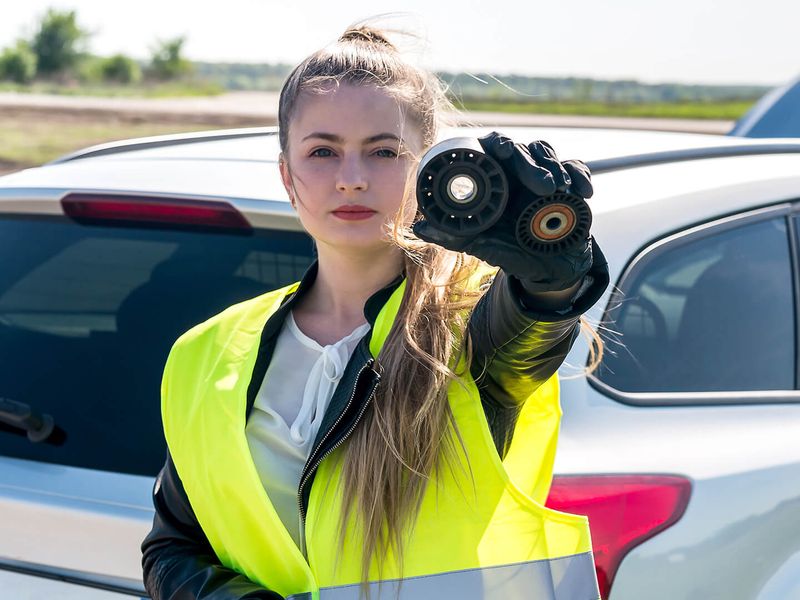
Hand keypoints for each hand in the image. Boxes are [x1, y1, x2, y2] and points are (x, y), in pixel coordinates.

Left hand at [413, 132, 596, 292]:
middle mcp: (518, 172)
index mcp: (495, 179)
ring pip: (548, 153)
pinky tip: (583, 192)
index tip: (503, 152)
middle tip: (541, 186)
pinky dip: (580, 176)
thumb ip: (450, 235)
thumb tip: (418, 228)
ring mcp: (545, 175)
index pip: (494, 148)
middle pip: (523, 149)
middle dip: (532, 164)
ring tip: (559, 191)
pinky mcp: (570, 183)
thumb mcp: (478, 244)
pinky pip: (576, 168)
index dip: (499, 144)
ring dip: (555, 168)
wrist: (545, 268)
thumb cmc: (509, 250)